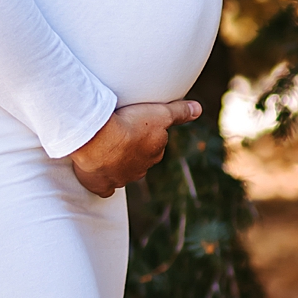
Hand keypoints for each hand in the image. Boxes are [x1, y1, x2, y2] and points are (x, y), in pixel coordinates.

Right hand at [69, 97, 203, 197]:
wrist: (100, 141)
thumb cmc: (130, 124)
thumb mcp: (160, 113)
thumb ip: (179, 112)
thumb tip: (199, 109)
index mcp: (154, 154)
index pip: (155, 146)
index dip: (146, 135)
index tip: (137, 124)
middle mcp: (139, 170)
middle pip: (139, 160)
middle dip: (133, 150)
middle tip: (122, 134)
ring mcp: (120, 180)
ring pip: (122, 173)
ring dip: (116, 163)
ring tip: (106, 146)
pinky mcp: (102, 186)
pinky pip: (104, 188)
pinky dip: (103, 182)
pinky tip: (98, 173)